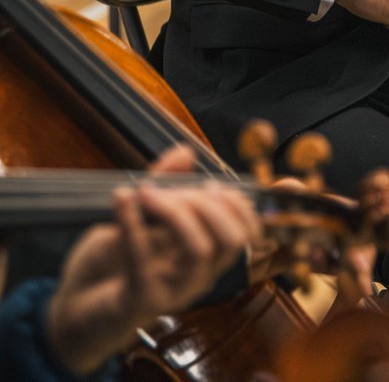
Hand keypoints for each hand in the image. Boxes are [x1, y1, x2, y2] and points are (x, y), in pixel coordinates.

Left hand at [45, 154, 259, 375]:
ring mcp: (171, 292)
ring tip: (146, 192)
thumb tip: (186, 151)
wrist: (73, 307)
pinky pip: (142, 260)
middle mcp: (196, 278)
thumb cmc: (114, 262)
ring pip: (199, 250)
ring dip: (177, 211)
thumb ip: (166, 185)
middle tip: (174, 190)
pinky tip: (121, 197)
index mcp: (204, 259)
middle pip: (231, 241)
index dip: (236, 204)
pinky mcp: (139, 300)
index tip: (209, 184)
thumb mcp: (143, 218)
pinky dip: (132, 222)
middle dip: (210, 204)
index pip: (245, 233)